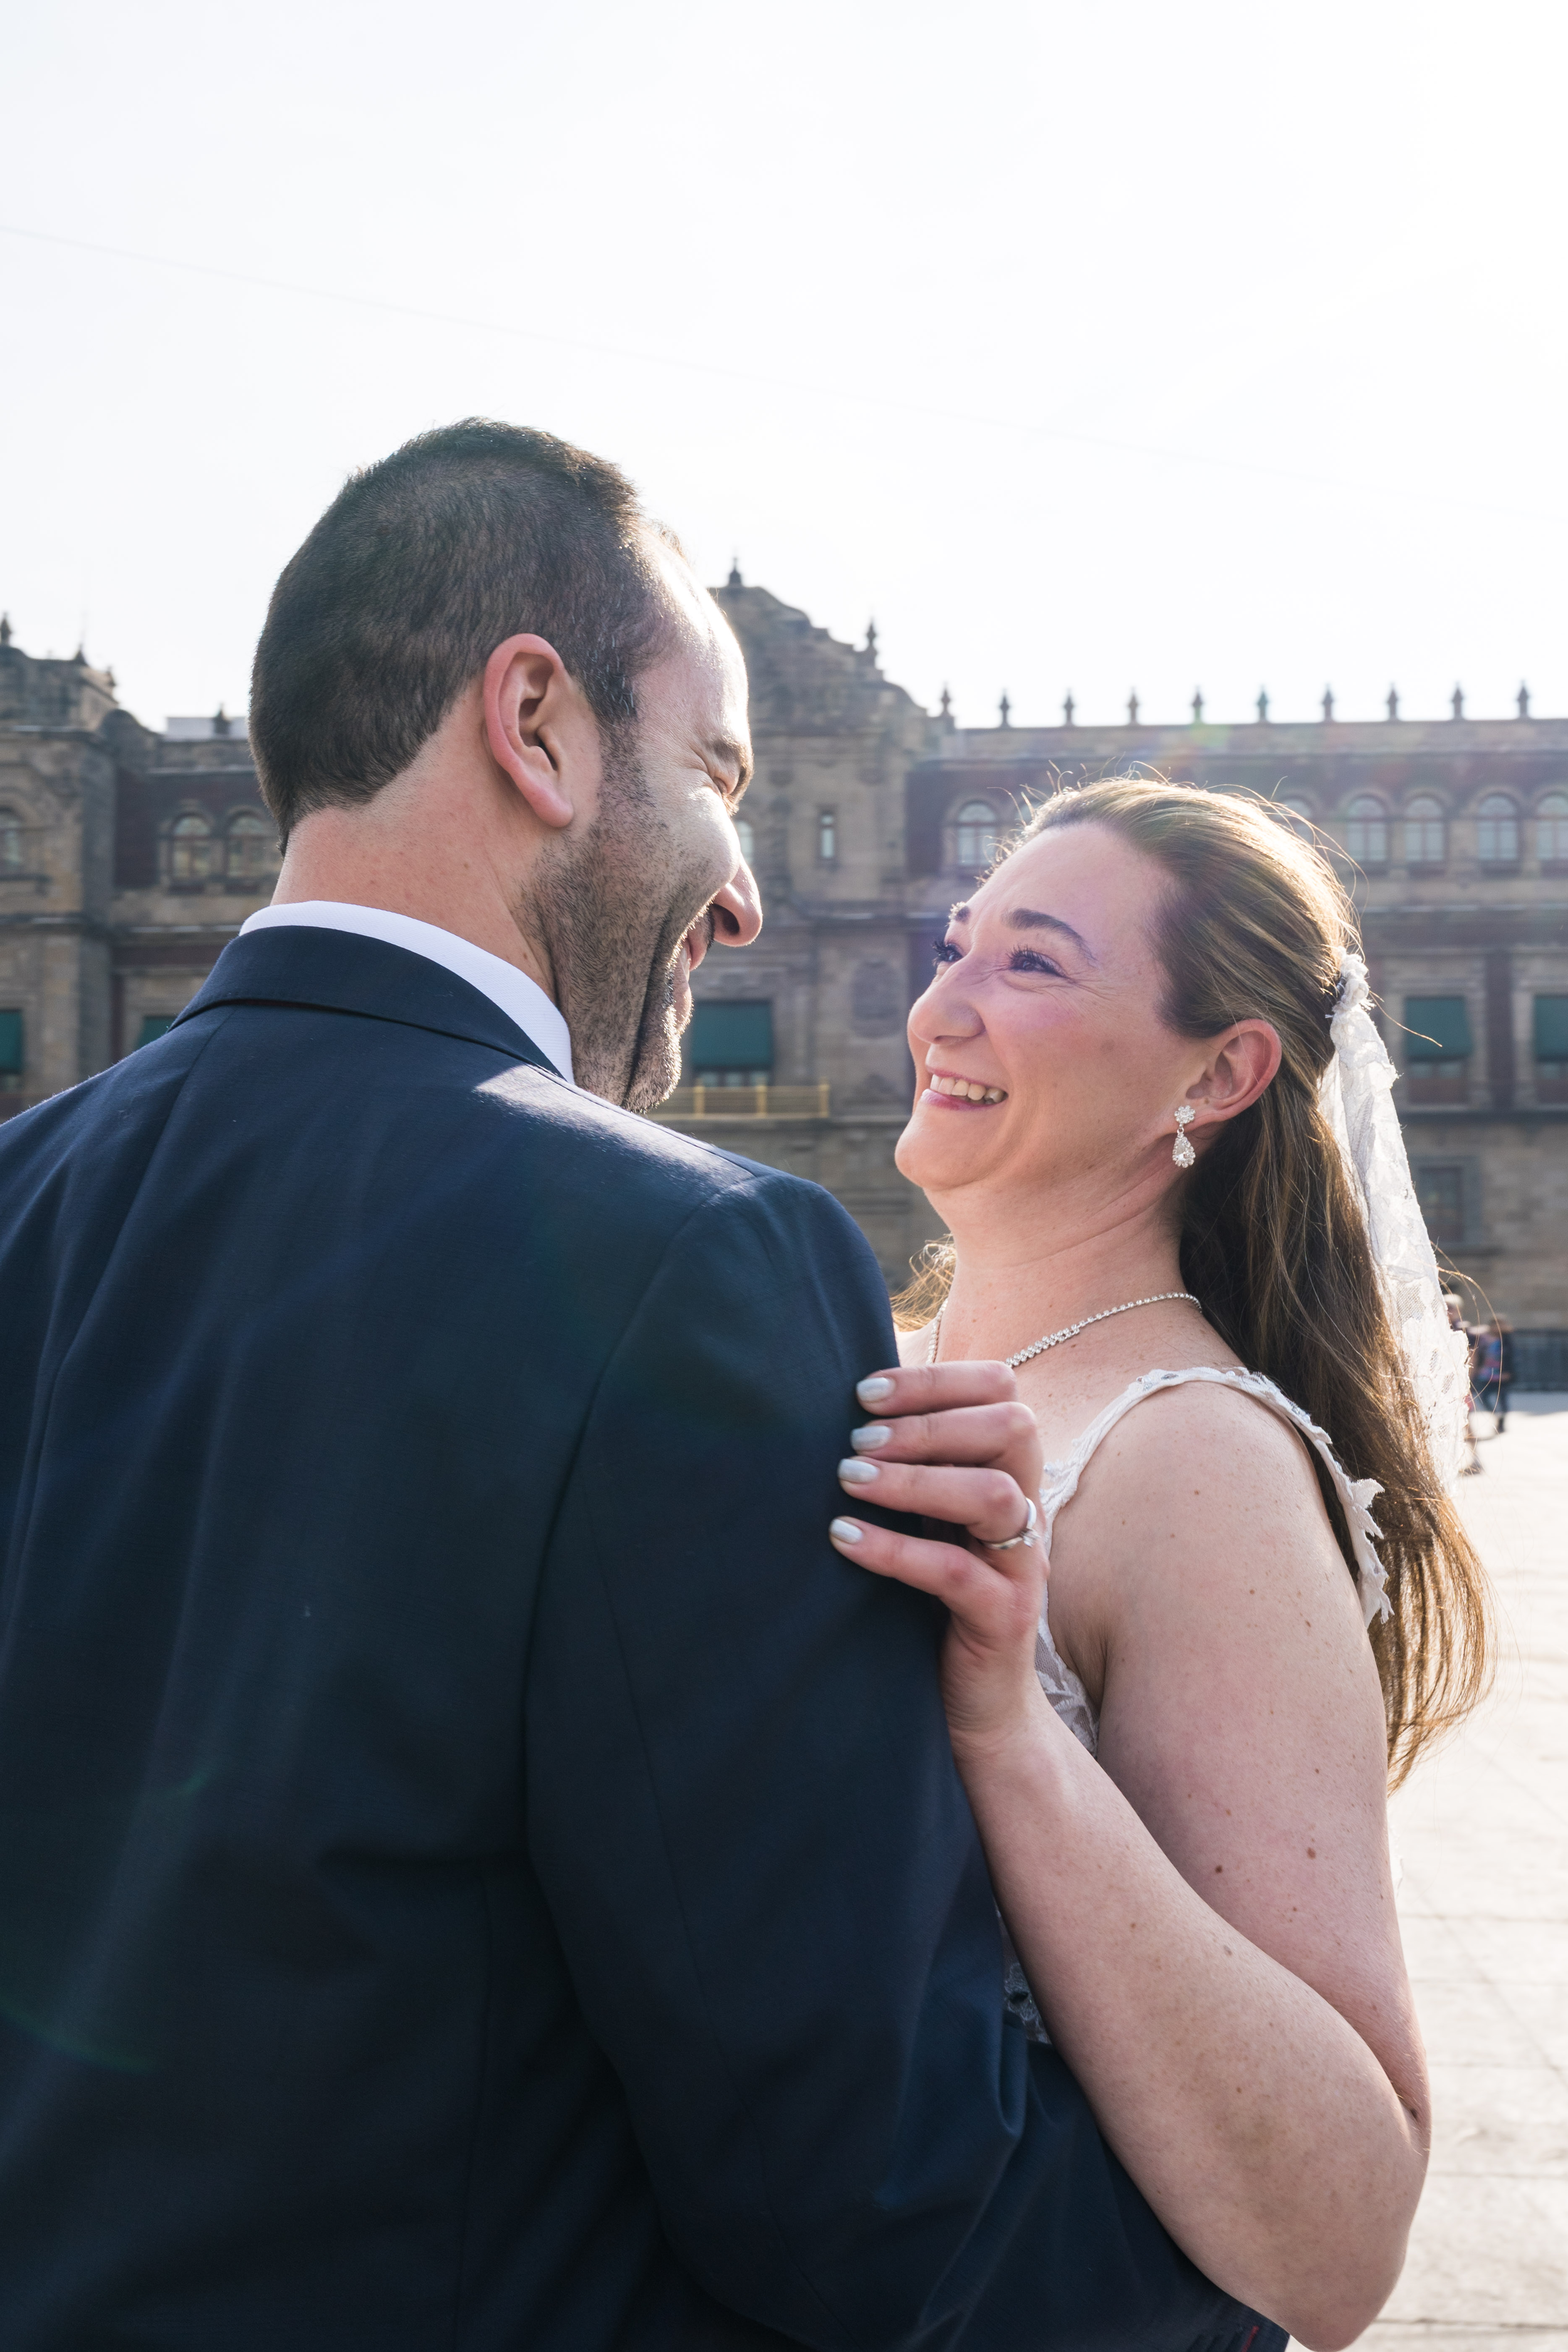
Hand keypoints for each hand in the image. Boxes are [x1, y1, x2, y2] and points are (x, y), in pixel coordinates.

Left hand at [828, 1362, 1047, 1753]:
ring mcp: (1023, 1565)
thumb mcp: (927, 1521)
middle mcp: (1026, 1510)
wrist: (977, 1708)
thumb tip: (841, 1409)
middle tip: (857, 1438)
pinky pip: (957, 1572)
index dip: (938, 1380)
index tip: (865, 1391)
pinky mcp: (1004, 1618)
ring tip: (848, 1479)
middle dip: (929, 1421)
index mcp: (1007, 1473)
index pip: (1003, 1391)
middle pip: (1012, 1427)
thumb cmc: (934, 1602)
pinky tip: (843, 1538)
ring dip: (914, 1479)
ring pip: (995, 1495)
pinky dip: (895, 1549)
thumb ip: (910, 1467)